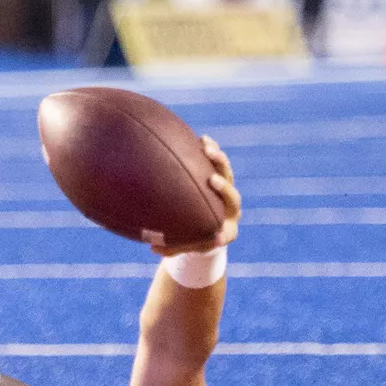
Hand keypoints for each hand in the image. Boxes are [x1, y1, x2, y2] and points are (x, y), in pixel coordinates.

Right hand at [152, 136, 241, 255]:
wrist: (204, 224)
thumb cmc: (190, 239)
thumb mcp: (180, 246)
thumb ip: (170, 247)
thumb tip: (152, 247)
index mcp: (225, 231)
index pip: (227, 233)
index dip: (223, 234)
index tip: (218, 235)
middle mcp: (230, 211)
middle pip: (233, 197)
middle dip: (224, 188)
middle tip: (212, 180)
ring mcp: (227, 192)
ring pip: (229, 175)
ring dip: (219, 162)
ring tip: (208, 149)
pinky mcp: (220, 178)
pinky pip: (219, 163)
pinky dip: (212, 151)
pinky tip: (203, 138)